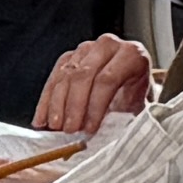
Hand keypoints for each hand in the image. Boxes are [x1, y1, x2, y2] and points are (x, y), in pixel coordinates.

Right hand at [34, 37, 158, 136]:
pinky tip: (43, 119)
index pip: (108, 79)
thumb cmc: (138, 97)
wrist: (134, 82)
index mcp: (132, 54)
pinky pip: (53, 78)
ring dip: (57, 104)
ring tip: (55, 126)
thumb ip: (124, 117)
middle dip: (74, 105)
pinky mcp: (68, 56)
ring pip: (65, 75)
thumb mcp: (140, 106)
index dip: (96, 106)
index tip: (89, 128)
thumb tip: (106, 137)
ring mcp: (85, 49)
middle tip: (69, 129)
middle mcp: (108, 45)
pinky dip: (46, 101)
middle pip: (83, 75)